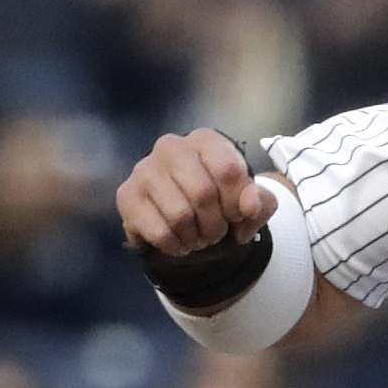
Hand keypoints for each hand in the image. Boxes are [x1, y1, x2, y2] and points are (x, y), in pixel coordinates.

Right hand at [116, 129, 272, 256]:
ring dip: (196, 238)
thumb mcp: (251, 203)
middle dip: (216, 224)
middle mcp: (171, 146)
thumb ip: (260, 201)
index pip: (229, 170)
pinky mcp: (127, 196)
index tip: (237, 214)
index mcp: (205, 140)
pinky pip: (159, 231)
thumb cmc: (220, 204)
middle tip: (215, 232)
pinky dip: (176, 246)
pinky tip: (179, 242)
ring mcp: (144, 169)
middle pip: (202, 193)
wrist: (186, 221)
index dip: (237, 203)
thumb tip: (249, 206)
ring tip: (197, 236)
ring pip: (180, 215)